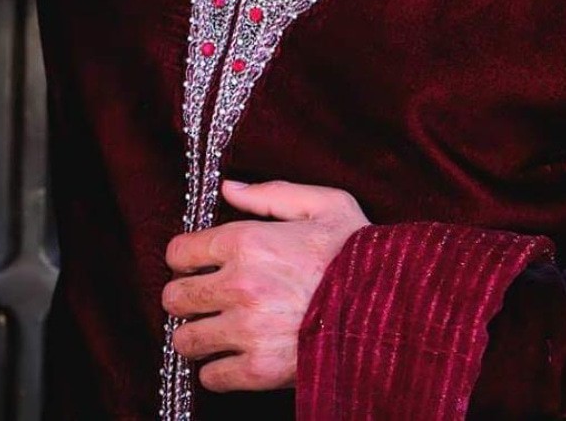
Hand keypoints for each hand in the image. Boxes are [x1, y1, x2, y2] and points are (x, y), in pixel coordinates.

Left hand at [163, 178, 369, 392]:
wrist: (390, 310)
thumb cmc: (358, 254)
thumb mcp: (324, 205)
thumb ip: (271, 193)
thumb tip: (228, 188)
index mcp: (248, 241)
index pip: (179, 251)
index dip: (187, 256)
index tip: (199, 263)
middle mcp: (239, 285)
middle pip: (175, 296)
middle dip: (187, 295)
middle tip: (206, 297)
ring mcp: (246, 330)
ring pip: (185, 339)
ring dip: (197, 334)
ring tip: (219, 328)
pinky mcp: (257, 370)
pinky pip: (210, 377)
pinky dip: (219, 370)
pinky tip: (237, 354)